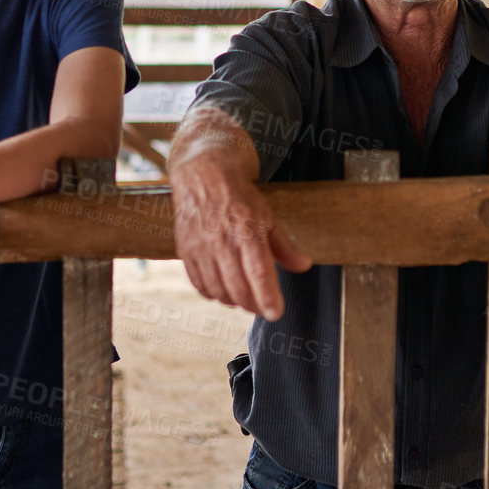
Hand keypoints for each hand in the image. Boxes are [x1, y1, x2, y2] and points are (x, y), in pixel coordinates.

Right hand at [171, 158, 310, 320]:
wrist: (203, 175)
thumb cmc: (238, 196)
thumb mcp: (267, 216)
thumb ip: (284, 246)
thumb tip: (303, 266)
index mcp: (246, 230)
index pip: (258, 272)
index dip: (267, 297)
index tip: (276, 313)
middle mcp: (221, 241)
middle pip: (238, 287)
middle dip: (253, 304)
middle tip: (263, 307)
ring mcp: (201, 248)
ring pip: (218, 290)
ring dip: (234, 301)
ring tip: (245, 300)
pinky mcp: (186, 251)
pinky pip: (199, 284)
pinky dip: (213, 294)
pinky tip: (223, 292)